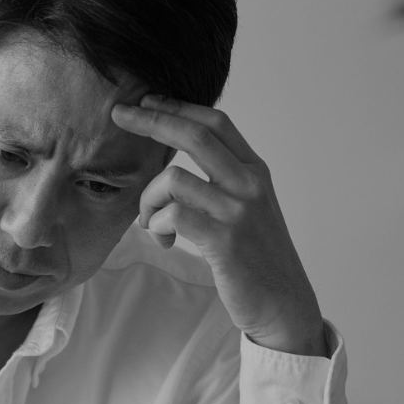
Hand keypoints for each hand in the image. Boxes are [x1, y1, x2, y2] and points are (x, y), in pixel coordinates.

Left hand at [112, 95, 327, 357]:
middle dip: (150, 120)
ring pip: (173, 179)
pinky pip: (172, 216)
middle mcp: (249, 184)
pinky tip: (163, 240)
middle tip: (119, 115)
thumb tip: (173, 167)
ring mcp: (238, 212)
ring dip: (147, 199)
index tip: (146, 100)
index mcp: (255, 170)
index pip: (215, 122)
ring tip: (149, 223)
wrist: (284, 303)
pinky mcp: (225, 241)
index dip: (177, 106)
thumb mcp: (248, 208)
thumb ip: (222, 181)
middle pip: (194, 135)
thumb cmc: (257, 258)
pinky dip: (156, 225)